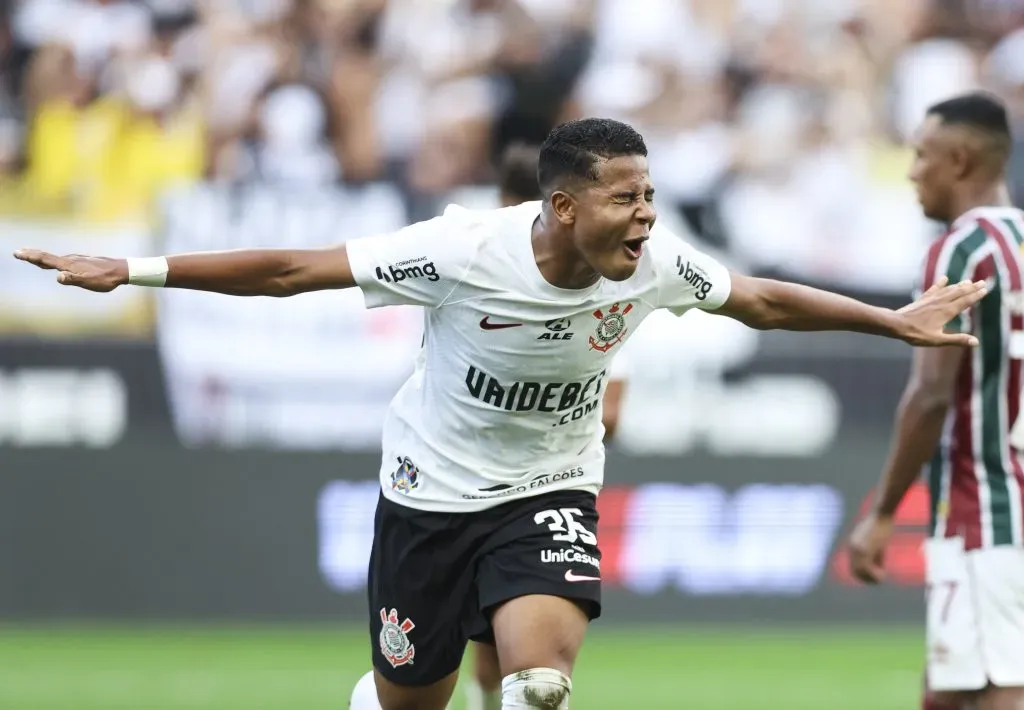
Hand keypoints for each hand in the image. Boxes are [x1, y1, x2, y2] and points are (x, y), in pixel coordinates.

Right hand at [13, 249, 127, 292]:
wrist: (121, 270)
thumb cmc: (105, 279)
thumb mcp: (89, 282)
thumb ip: (73, 280)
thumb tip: (58, 277)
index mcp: (70, 265)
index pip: (46, 259)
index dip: (31, 257)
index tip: (17, 253)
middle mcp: (71, 260)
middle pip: (48, 256)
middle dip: (32, 254)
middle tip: (18, 252)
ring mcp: (77, 260)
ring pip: (55, 258)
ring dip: (41, 257)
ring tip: (31, 256)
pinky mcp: (83, 262)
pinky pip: (63, 260)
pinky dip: (54, 260)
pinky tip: (56, 264)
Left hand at [847, 513, 893, 584]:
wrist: (881, 515)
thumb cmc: (882, 527)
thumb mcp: (877, 544)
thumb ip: (875, 557)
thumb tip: (878, 570)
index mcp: (852, 546)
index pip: (853, 567)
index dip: (863, 575)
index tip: (874, 578)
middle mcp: (852, 549)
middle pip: (855, 572)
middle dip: (867, 579)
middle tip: (878, 581)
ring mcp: (857, 549)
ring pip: (861, 572)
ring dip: (871, 578)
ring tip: (882, 578)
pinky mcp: (864, 549)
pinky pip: (867, 568)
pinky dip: (875, 574)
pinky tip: (883, 575)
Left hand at [895, 276, 986, 346]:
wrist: (896, 324)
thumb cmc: (916, 334)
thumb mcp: (938, 340)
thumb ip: (957, 340)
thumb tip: (976, 342)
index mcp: (947, 311)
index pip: (966, 301)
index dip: (976, 295)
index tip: (985, 289)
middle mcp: (941, 302)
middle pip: (959, 293)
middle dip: (972, 288)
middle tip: (982, 282)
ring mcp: (931, 299)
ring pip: (948, 290)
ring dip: (959, 285)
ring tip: (968, 281)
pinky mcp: (922, 299)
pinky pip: (934, 289)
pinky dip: (940, 284)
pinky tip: (944, 278)